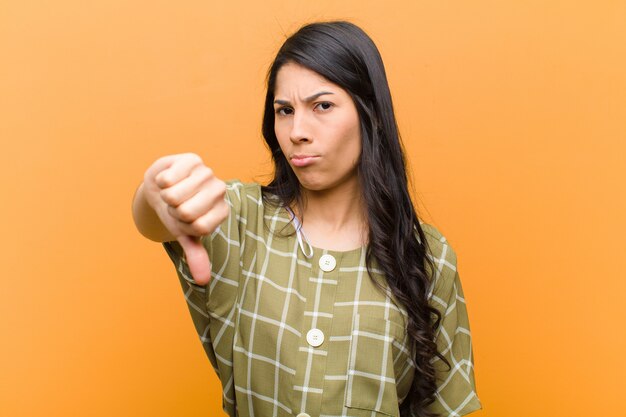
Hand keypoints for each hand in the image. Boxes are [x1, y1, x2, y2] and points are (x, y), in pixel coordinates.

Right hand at [143, 153, 228, 284]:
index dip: (184, 226)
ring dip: (166, 196)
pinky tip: (169, 179)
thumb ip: (196, 255)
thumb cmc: (178, 212)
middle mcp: (220, 190)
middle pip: (187, 212)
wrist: (163, 187)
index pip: (200, 227)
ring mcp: (207, 173)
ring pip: (175, 195)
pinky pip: (168, 178)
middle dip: (174, 212)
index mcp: (222, 211)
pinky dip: (162, 182)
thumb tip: (203, 281)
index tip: (184, 220)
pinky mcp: (192, 159)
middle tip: (177, 206)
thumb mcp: (186, 234)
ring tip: (172, 193)